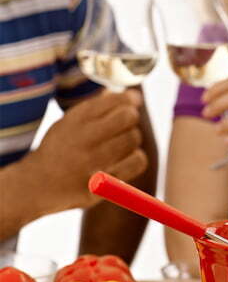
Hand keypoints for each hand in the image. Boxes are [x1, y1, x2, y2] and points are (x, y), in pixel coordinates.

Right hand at [32, 90, 147, 212]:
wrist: (36, 185)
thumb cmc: (62, 148)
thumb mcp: (70, 122)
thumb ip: (99, 107)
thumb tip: (134, 96)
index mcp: (75, 120)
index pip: (117, 100)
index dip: (130, 100)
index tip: (131, 103)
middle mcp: (83, 139)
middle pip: (128, 117)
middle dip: (130, 118)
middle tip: (124, 125)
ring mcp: (92, 163)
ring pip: (133, 138)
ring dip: (132, 139)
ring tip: (120, 144)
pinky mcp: (102, 184)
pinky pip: (137, 162)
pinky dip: (136, 158)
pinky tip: (124, 159)